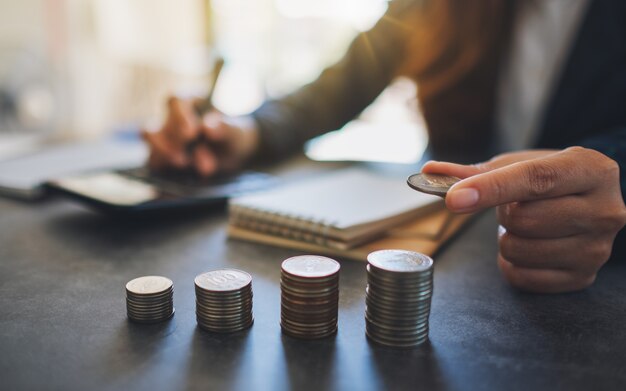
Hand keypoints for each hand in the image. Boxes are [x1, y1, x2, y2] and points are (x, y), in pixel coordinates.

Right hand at [141, 96, 259, 175]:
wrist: (233, 157)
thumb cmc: (232, 137)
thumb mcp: (236, 133)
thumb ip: (225, 128)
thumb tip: (207, 126)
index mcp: (190, 103)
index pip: (176, 102)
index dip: (180, 116)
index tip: (191, 133)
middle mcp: (172, 119)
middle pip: (159, 124)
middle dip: (173, 142)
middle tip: (187, 156)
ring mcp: (164, 139)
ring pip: (150, 142)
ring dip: (163, 153)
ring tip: (183, 164)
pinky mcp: (162, 159)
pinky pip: (154, 162)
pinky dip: (165, 168)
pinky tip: (179, 174)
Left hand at [423, 147, 625, 292]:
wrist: (585, 200)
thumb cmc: (548, 179)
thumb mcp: (518, 164)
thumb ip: (475, 171)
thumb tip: (430, 172)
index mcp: (592, 170)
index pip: (536, 180)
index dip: (490, 189)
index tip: (453, 198)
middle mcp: (605, 210)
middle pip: (524, 219)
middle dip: (504, 213)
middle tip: (517, 206)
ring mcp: (597, 248)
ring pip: (519, 250)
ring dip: (506, 239)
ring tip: (526, 226)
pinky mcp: (584, 277)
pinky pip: (521, 277)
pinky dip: (510, 264)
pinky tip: (528, 248)